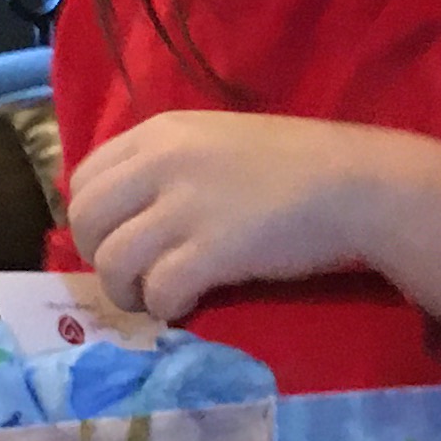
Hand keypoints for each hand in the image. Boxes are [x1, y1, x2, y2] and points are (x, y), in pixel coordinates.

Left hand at [65, 111, 440, 325]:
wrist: (357, 184)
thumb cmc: (297, 164)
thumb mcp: (217, 143)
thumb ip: (167, 166)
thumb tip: (127, 212)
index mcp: (160, 131)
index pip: (83, 177)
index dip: (93, 218)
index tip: (120, 239)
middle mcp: (163, 162)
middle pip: (85, 220)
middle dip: (99, 258)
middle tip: (134, 276)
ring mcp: (185, 206)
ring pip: (112, 261)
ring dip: (128, 291)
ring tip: (157, 298)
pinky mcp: (212, 250)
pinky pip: (158, 291)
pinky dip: (165, 308)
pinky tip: (189, 306)